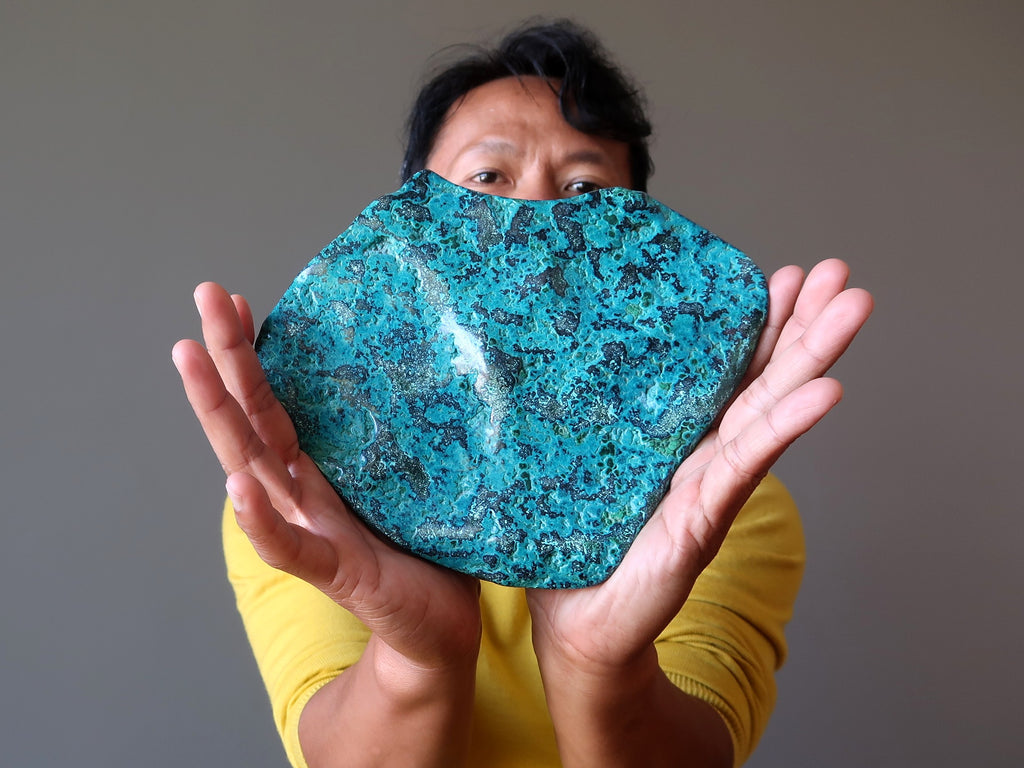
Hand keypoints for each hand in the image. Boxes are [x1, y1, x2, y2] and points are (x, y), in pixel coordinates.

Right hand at [172, 283, 480, 667]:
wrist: (441, 630)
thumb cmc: (430, 553)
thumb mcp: (418, 480)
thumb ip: (407, 437)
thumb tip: (434, 365)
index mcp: (321, 472)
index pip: (278, 404)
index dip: (256, 355)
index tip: (238, 300)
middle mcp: (304, 496)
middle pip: (254, 421)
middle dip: (226, 359)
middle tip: (205, 296)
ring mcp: (312, 533)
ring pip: (253, 469)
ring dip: (219, 415)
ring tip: (191, 358)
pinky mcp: (335, 573)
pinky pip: (288, 548)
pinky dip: (259, 519)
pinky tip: (238, 486)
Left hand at [527, 258, 873, 669]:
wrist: (574, 627)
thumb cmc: (570, 547)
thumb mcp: (564, 467)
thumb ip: (563, 420)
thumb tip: (521, 356)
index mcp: (674, 438)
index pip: (724, 371)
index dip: (756, 324)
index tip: (784, 275)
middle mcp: (702, 457)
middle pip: (761, 381)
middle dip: (804, 326)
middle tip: (840, 272)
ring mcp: (708, 487)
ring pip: (767, 411)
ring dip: (813, 357)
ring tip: (852, 306)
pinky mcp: (699, 522)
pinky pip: (743, 467)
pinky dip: (785, 428)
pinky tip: (824, 392)